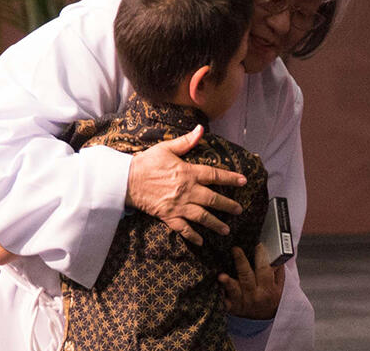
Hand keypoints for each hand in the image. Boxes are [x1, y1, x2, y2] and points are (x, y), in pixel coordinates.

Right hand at [126, 124, 246, 245]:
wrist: (126, 180)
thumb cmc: (147, 162)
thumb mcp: (167, 148)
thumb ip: (187, 141)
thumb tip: (201, 128)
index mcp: (188, 172)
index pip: (214, 175)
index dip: (230, 178)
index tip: (243, 181)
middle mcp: (187, 190)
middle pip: (213, 199)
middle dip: (228, 205)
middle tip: (239, 210)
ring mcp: (178, 205)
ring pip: (202, 217)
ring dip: (215, 224)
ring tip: (226, 230)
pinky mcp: (168, 216)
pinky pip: (184, 229)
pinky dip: (193, 236)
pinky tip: (201, 241)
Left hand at [218, 244, 284, 319]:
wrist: (265, 316)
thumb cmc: (272, 295)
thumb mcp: (279, 284)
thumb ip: (277, 269)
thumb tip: (274, 250)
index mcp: (268, 289)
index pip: (264, 270)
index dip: (261, 256)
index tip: (257, 244)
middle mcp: (255, 296)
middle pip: (247, 277)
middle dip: (241, 262)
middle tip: (235, 249)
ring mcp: (242, 302)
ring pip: (234, 290)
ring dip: (228, 283)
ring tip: (222, 276)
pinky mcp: (232, 307)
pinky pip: (224, 300)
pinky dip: (219, 292)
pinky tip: (215, 285)